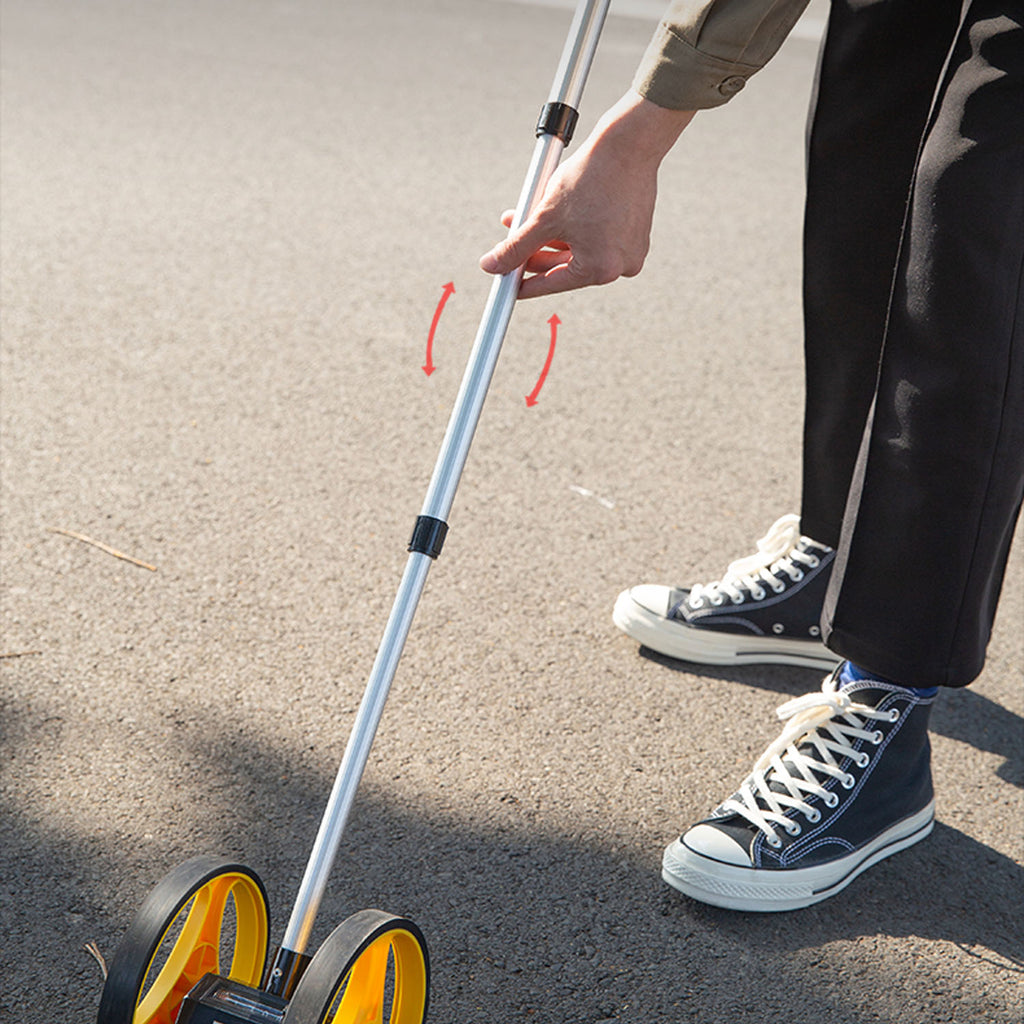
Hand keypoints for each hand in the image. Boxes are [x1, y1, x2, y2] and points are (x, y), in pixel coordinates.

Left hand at [479, 91, 694, 298]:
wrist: (629, 142)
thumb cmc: (590, 178)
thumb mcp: (546, 217)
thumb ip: (516, 246)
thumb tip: (492, 267)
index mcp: (601, 268)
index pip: (553, 284)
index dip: (524, 285)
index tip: (507, 287)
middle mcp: (621, 265)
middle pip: (566, 268)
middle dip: (535, 252)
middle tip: (510, 243)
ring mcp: (631, 249)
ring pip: (579, 250)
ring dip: (550, 236)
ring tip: (527, 214)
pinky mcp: (635, 232)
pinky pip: (597, 238)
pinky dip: (574, 228)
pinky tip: (556, 210)